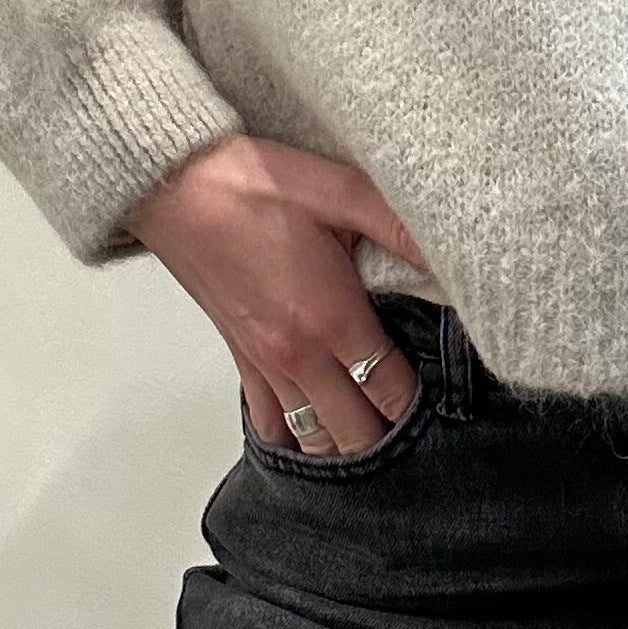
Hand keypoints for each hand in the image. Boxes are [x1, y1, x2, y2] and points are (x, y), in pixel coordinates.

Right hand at [123, 134, 431, 454]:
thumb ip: (400, 227)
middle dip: (389, 437)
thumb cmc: (252, 184)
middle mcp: (298, 354)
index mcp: (332, 318)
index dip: (423, 405)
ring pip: (312, 438)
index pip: (391, 392)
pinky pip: (268, 422)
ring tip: (375, 431)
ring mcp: (265, 362)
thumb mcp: (340, 190)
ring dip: (344, 444)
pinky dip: (294, 435)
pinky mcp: (239, 357)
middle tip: (419, 425)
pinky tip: (314, 429)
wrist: (174, 186)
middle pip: (355, 435)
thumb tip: (453, 254)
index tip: (446, 400)